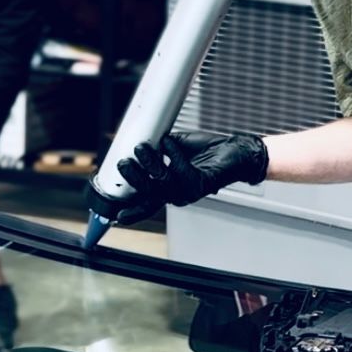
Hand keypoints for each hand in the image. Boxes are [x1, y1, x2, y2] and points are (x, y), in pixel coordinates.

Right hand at [102, 130, 268, 224]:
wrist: (236, 151)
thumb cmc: (207, 151)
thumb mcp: (174, 149)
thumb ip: (157, 149)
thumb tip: (138, 138)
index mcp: (168, 189)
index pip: (145, 203)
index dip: (131, 209)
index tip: (115, 212)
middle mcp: (177, 194)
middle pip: (149, 193)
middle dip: (134, 179)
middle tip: (123, 163)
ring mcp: (189, 191)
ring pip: (163, 183)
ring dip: (150, 164)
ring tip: (141, 148)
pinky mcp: (201, 183)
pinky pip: (182, 171)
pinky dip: (174, 155)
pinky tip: (169, 142)